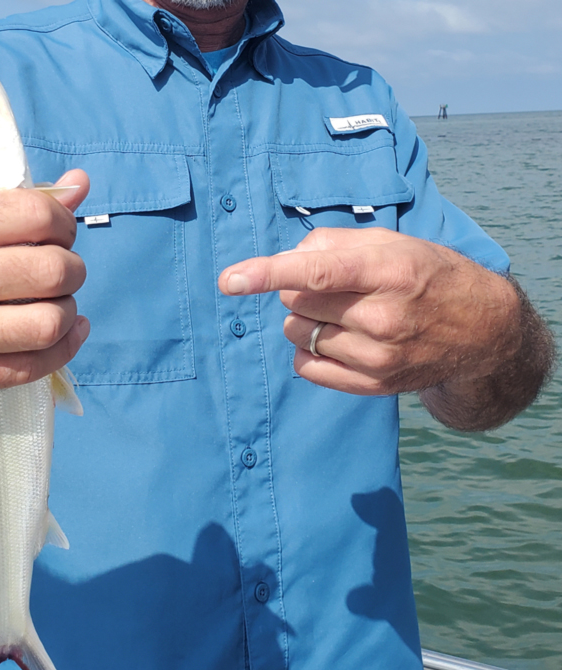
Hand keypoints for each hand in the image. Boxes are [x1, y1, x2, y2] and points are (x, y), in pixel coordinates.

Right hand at [0, 169, 90, 401]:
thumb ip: (5, 205)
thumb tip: (81, 186)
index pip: (33, 215)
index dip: (63, 224)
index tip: (58, 235)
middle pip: (51, 272)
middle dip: (72, 270)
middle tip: (61, 272)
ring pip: (48, 324)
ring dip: (67, 312)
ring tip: (54, 305)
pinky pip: (30, 369)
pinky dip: (60, 349)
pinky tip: (59, 335)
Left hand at [218, 226, 520, 395]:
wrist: (480, 332)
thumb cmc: (428, 275)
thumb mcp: (392, 242)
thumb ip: (333, 242)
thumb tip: (287, 259)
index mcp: (390, 271)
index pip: (317, 273)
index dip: (268, 273)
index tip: (229, 280)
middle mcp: (383, 317)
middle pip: (297, 302)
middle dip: (297, 289)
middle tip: (329, 286)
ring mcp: (378, 357)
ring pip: (297, 333)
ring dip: (303, 319)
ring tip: (338, 313)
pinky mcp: (372, 385)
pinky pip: (306, 367)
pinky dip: (307, 349)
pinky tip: (333, 338)